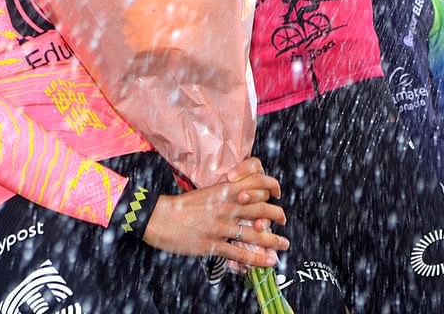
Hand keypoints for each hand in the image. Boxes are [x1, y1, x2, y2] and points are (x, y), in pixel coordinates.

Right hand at [142, 164, 288, 267]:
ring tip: (284, 244)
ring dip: (274, 240)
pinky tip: (268, 261)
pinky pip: (240, 253)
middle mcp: (226, 207)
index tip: (276, 193)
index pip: (256, 183)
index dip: (271, 187)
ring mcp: (221, 227)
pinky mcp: (213, 245)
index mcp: (224, 191)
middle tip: (283, 219)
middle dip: (277, 214)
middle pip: (262, 208)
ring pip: (255, 233)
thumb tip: (243, 198)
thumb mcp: (206, 193)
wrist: (159, 217)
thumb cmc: (181, 206)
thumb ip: (225, 194)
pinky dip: (257, 259)